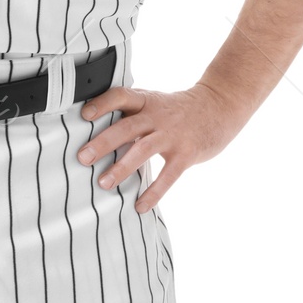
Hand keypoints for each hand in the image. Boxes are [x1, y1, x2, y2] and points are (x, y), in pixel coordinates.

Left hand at [77, 81, 243, 211]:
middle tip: (83, 158)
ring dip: (122, 167)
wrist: (219, 106)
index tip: (84, 115)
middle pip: (126, 127)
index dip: (102, 104)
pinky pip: (168, 175)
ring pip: (143, 149)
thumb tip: (97, 133)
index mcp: (146, 101)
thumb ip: (131, 114)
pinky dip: (153, 192)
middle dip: (103, 142)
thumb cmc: (179, 109)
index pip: (121, 96)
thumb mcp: (155, 102)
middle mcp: (158, 116)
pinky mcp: (187, 153)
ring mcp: (173, 135)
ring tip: (104, 184)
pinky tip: (140, 206)